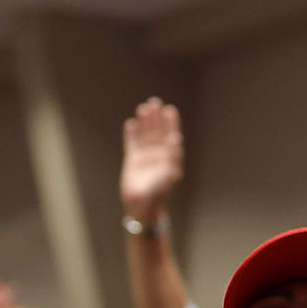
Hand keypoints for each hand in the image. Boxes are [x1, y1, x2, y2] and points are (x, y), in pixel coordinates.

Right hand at [121, 97, 184, 224]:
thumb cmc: (159, 193)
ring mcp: (145, 156)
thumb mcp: (169, 175)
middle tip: (154, 102)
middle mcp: (158, 154)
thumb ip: (172, 157)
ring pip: (145, 134)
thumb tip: (175, 138)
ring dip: (144, 122)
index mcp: (170, 157)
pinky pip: (132, 143)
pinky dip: (131, 133)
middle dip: (156, 117)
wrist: (142, 205)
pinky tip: (131, 123)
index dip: (171, 123)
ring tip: (143, 108)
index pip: (171, 135)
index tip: (170, 110)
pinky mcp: (133, 160)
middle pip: (157, 131)